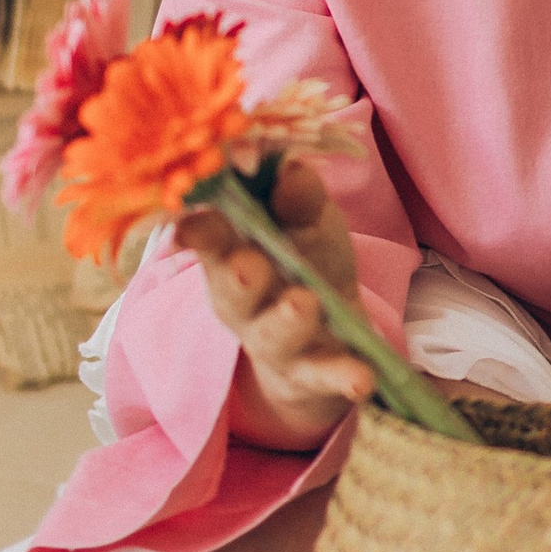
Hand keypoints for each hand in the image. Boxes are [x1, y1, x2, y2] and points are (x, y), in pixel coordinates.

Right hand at [176, 159, 373, 451]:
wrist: (332, 331)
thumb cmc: (307, 259)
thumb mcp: (308, 220)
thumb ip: (299, 197)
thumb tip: (292, 171)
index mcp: (231, 252)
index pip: (209, 237)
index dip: (199, 230)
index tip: (189, 222)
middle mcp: (243, 299)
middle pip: (232, 291)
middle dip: (238, 277)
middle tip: (247, 265)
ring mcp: (276, 339)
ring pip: (275, 334)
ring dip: (288, 320)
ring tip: (303, 303)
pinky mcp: (311, 373)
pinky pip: (325, 375)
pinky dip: (342, 377)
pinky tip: (361, 380)